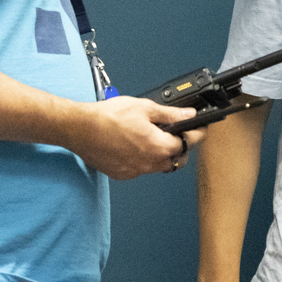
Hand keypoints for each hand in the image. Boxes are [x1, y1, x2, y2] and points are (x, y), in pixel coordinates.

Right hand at [66, 96, 203, 180]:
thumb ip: (170, 114)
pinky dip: (144, 160)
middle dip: (181, 147)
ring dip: (162, 155)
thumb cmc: (108, 118)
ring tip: (155, 138)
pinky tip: (136, 147)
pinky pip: (141, 169)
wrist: (80, 129)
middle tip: (178, 133)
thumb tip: (188, 114)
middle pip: (176, 159)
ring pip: (159, 166)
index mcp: (159, 146)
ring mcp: (136, 171)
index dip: (197, 134)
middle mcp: (149, 163)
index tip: (200, 129)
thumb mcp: (145, 108)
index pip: (189, 143)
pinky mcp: (123, 174)